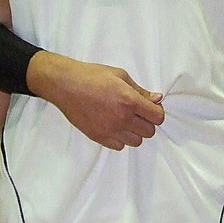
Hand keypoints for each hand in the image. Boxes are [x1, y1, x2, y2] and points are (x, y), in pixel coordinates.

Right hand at [29, 52, 164, 150]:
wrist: (66, 85)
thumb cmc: (92, 76)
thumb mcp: (120, 76)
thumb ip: (140, 90)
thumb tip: (157, 99)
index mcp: (130, 101)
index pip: (157, 117)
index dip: (157, 112)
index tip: (150, 107)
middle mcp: (122, 119)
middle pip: (149, 132)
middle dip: (147, 122)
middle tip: (138, 113)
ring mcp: (110, 130)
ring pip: (136, 142)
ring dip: (135, 132)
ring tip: (125, 120)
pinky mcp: (98, 137)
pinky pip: (120, 146)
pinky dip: (121, 138)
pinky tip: (114, 126)